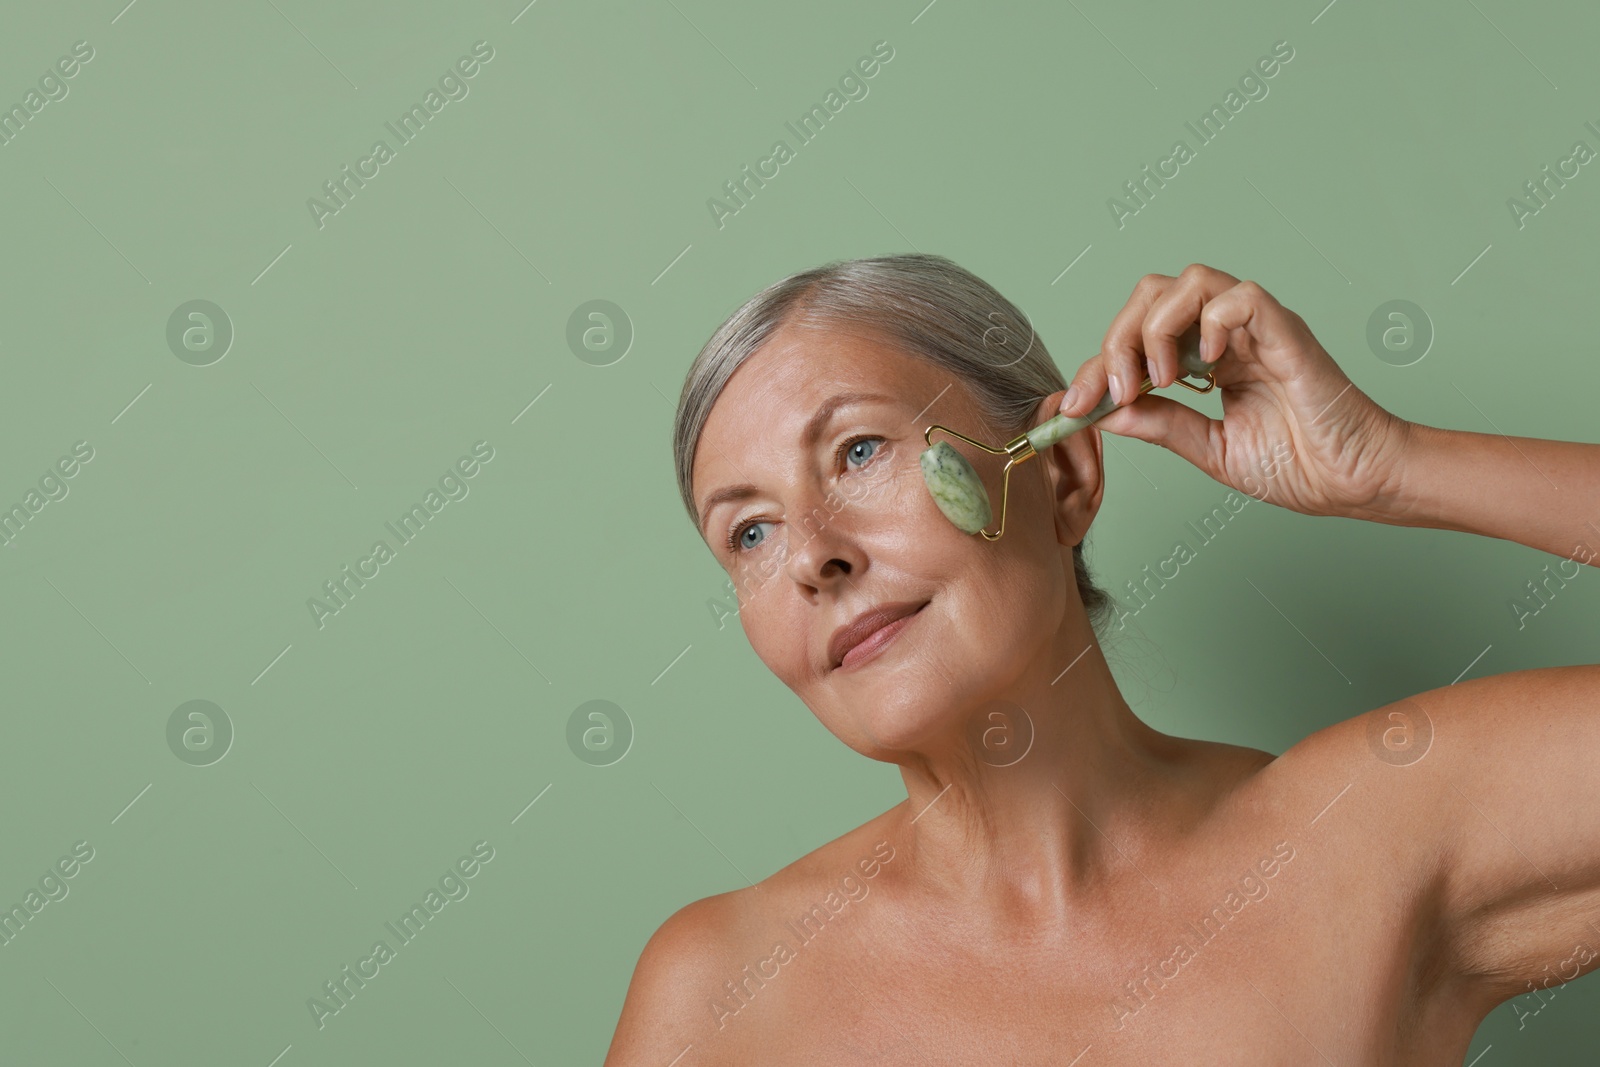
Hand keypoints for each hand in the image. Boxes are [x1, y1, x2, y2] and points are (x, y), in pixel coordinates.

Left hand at [1057, 264, 1411, 519]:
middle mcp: (1226, 334)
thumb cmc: (1298, 464)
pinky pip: (1241, 297)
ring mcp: (1256, 329)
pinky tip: (1206, 365)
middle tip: (1119, 391)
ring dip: (1157, 328)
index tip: (1075, 405)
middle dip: (1119, 339)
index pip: (1137, 336)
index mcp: (1207, 358)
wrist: (1352, 481)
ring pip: (1189, 281)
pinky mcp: (1285, 332)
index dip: (1099, 365)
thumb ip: (1160, 424)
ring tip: (1161, 380)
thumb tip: (1104, 412)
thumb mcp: (1207, 448)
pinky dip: (1211, 321)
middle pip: (1152, 293)